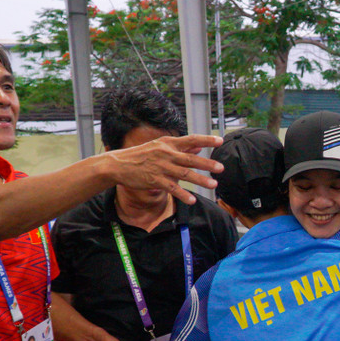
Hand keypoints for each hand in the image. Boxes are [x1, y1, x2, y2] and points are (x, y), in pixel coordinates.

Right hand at [106, 134, 223, 204]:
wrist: (118, 164)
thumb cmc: (141, 155)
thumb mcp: (160, 147)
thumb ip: (180, 148)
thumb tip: (198, 147)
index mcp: (168, 143)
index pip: (191, 139)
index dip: (206, 140)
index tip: (220, 140)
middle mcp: (166, 154)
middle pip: (190, 159)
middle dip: (207, 164)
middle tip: (221, 168)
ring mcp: (160, 167)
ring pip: (184, 174)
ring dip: (200, 180)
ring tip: (213, 184)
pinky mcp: (154, 180)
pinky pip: (172, 188)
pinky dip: (183, 194)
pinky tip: (192, 200)